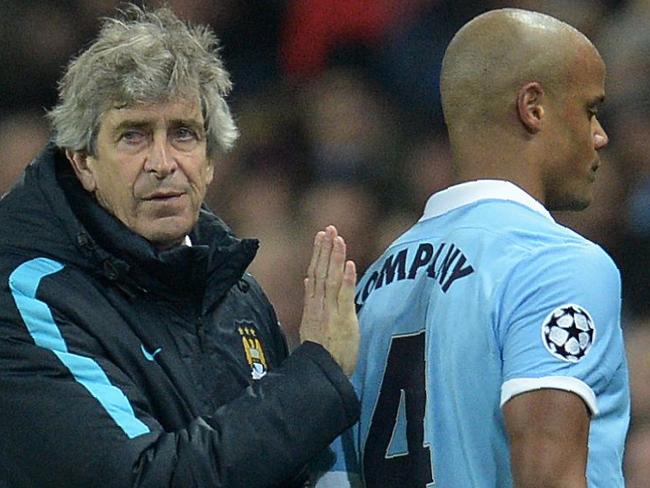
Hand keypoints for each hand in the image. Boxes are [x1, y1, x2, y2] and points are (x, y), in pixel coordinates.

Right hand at [300, 225, 358, 375]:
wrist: (320, 374)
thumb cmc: (320, 353)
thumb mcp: (311, 323)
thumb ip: (311, 300)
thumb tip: (308, 281)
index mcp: (312, 306)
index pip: (314, 274)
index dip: (318, 254)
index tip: (321, 235)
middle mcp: (319, 305)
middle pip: (321, 271)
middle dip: (325, 249)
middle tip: (329, 228)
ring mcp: (330, 312)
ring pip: (331, 279)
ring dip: (335, 258)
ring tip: (338, 238)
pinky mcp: (342, 320)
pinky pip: (344, 296)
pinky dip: (347, 279)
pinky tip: (349, 264)